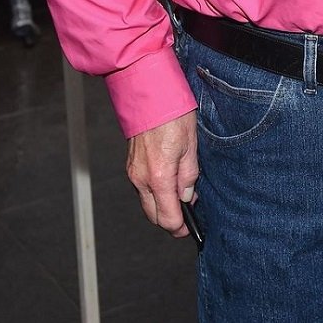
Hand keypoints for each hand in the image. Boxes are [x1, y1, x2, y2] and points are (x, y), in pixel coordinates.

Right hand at [126, 110, 198, 237]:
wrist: (150, 95)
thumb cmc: (172, 116)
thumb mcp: (191, 146)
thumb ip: (189, 176)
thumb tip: (187, 197)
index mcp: (159, 177)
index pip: (167, 218)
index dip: (181, 227)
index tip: (191, 226)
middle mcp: (141, 179)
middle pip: (154, 216)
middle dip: (171, 219)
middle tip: (189, 211)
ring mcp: (133, 173)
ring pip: (147, 203)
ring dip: (162, 205)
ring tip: (182, 192)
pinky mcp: (131, 166)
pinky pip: (142, 189)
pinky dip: (155, 193)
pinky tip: (169, 180)